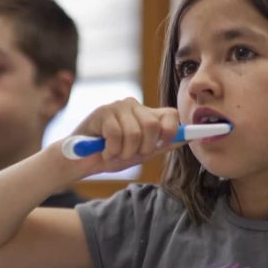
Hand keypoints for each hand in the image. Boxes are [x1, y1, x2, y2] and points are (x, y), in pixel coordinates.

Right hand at [63, 97, 180, 177]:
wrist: (79, 162)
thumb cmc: (108, 156)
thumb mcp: (139, 153)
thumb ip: (161, 145)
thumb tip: (187, 139)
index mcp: (145, 114)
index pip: (170, 114)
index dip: (171, 132)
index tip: (160, 146)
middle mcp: (133, 105)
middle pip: (153, 126)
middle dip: (141, 148)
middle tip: (127, 155)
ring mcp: (117, 107)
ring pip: (134, 133)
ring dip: (123, 152)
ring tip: (112, 153)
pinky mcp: (102, 112)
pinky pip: (116, 135)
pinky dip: (110, 150)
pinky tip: (102, 150)